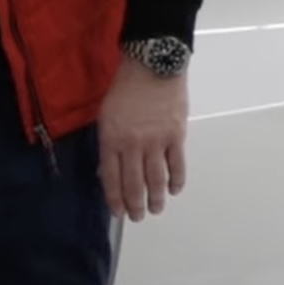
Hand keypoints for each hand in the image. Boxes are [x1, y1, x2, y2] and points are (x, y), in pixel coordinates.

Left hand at [98, 56, 188, 221]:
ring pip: (156, 179)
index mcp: (112, 139)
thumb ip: (109, 144)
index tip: (119, 212)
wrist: (152, 66)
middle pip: (134, 184)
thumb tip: (109, 171)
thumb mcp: (106, 116)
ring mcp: (156, 141)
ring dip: (156, 199)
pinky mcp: (176, 136)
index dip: (115, 199)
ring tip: (156, 209)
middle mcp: (133, 144)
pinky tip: (175, 190)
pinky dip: (177, 181)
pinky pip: (177, 165)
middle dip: (135, 205)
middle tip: (138, 217)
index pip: (112, 178)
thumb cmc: (125, 88)